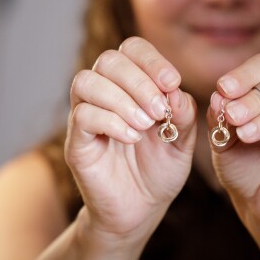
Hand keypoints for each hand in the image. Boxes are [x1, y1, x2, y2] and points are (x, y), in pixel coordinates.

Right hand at [65, 37, 196, 239]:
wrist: (140, 210)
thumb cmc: (159, 170)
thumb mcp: (182, 141)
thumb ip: (183, 115)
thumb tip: (175, 91)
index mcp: (130, 86)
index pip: (131, 49)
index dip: (151, 59)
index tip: (173, 82)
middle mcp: (104, 95)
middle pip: (108, 60)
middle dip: (138, 80)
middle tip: (160, 110)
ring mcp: (86, 117)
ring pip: (87, 82)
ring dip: (122, 99)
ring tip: (146, 124)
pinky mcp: (76, 142)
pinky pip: (82, 116)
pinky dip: (111, 122)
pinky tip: (132, 138)